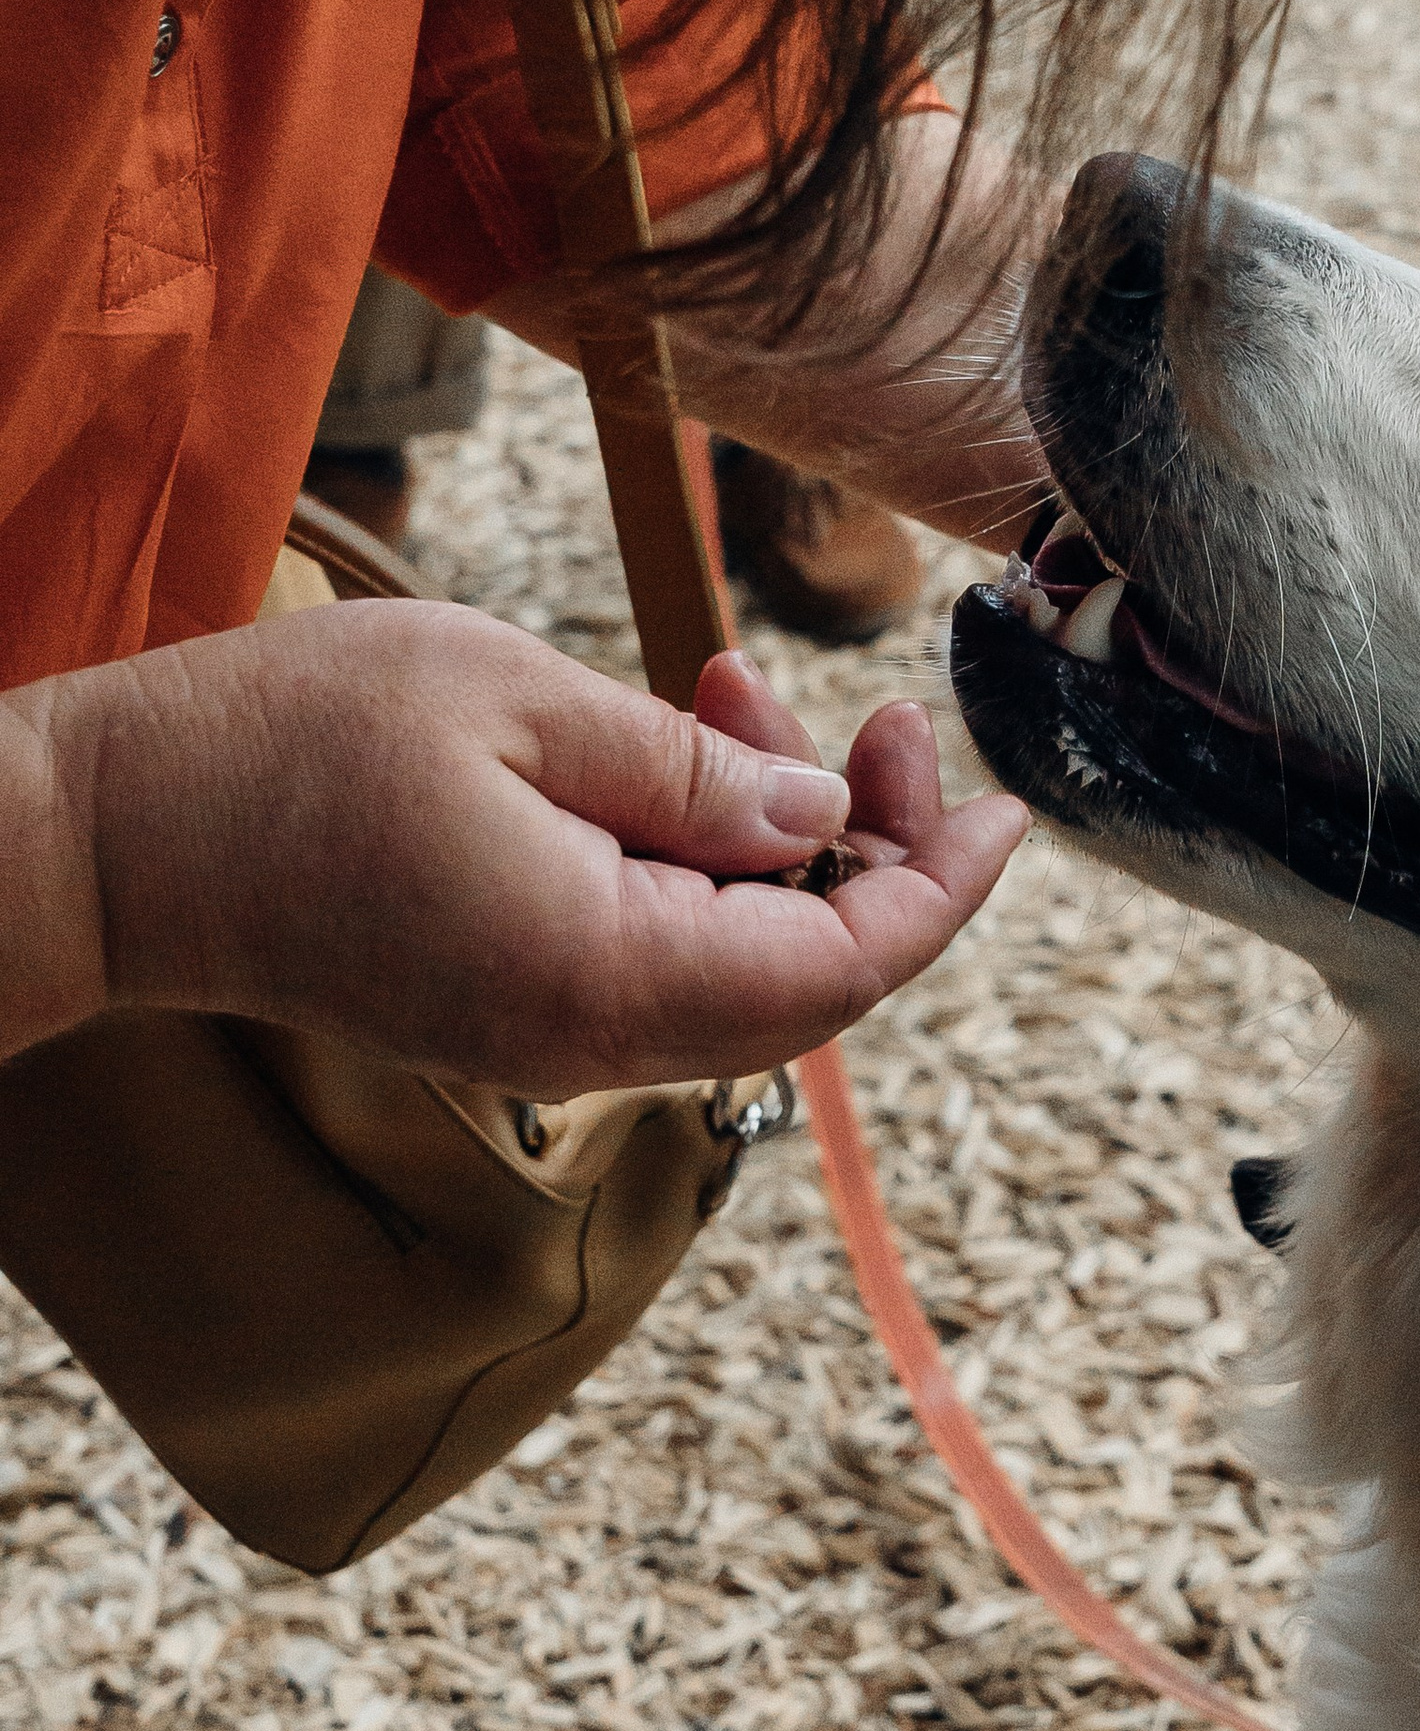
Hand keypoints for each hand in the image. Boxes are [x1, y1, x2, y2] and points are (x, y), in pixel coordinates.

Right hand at [27, 600, 1024, 1090]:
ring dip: (772, 836)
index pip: (846, 967)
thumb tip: (822, 827)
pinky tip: (667, 750)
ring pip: (736, 962)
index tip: (1000, 802)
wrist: (107, 837)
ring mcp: (543, 1038)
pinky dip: (698, 860)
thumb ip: (692, 776)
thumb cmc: (286, 746)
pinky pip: (657, 954)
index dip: (943, 886)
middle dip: (866, 841)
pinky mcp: (503, 1010)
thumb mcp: (515, 701)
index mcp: (609, 975)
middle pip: (809, 977)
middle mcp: (590, 1039)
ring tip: (727, 690)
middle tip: (858, 713)